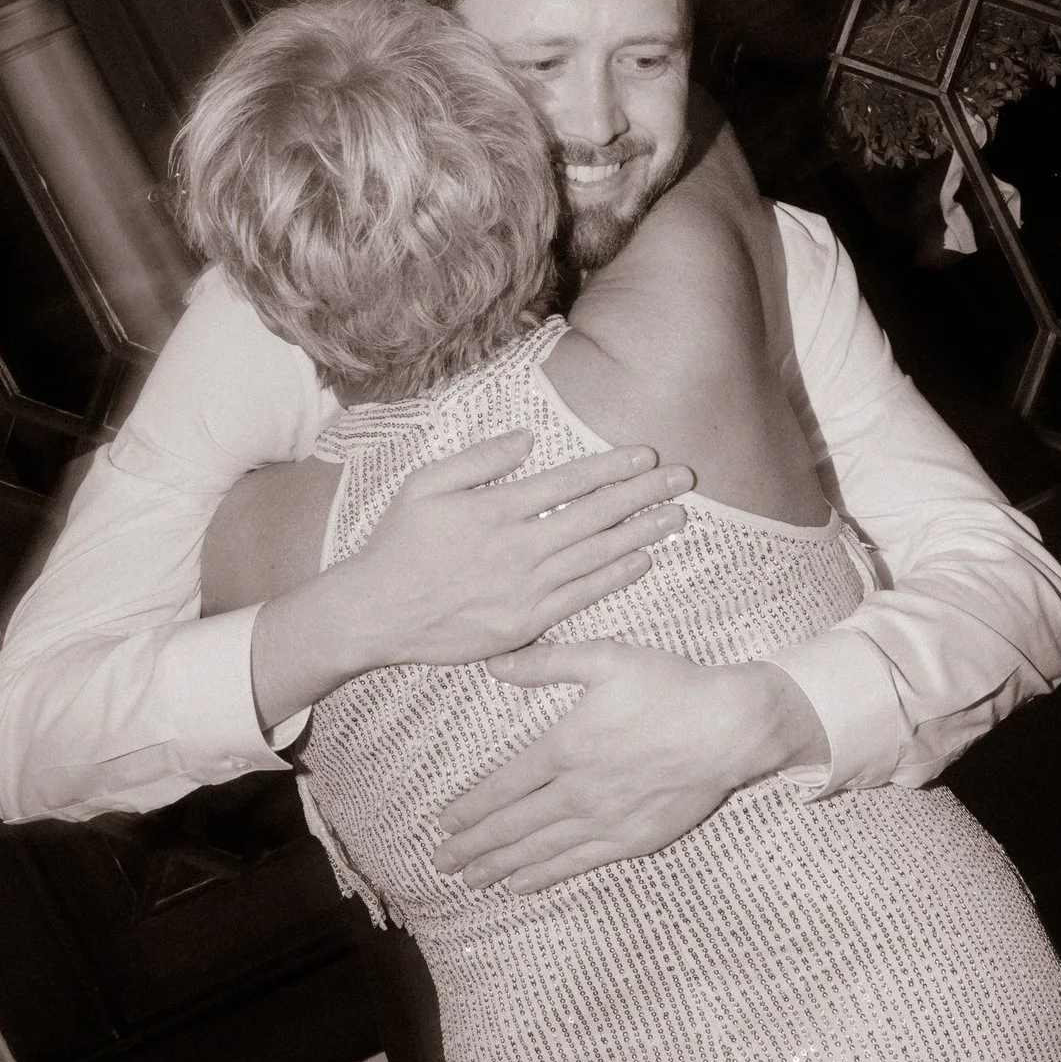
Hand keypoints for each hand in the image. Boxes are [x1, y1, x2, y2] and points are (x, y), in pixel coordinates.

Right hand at [252, 432, 690, 724]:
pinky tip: (642, 559)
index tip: (645, 455)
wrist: (376, 613)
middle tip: (684, 478)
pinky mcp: (526, 623)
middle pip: (595, 515)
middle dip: (643, 494)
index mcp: (495, 509)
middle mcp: (517, 547)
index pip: (568, 482)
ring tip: (677, 515)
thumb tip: (528, 438)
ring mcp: (524, 588)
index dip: (611, 468)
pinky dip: (615, 576)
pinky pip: (582, 595)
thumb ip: (478, 459)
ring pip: (596, 554)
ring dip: (642, 533)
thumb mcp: (425, 484)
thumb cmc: (399, 544)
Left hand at [431, 640, 829, 893]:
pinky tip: (523, 884)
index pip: (505, 786)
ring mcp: (605, 820)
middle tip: (440, 863)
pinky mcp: (633, 839)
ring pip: (540, 850)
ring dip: (500, 866)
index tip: (444, 823)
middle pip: (513, 825)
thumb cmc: (670, 687)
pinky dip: (546, 875)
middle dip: (473, 846)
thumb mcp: (606, 658)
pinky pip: (578, 863)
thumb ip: (547, 662)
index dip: (471, 807)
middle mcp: (578, 791)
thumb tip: (496, 664)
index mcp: (565, 747)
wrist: (730, 727)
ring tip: (469, 880)